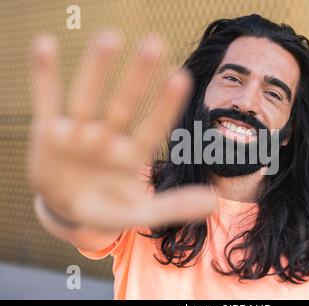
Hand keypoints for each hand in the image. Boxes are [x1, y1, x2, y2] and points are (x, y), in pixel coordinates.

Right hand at [28, 31, 215, 230]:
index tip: (181, 75)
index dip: (165, 105)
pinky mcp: (48, 131)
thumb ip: (173, 207)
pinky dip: (44, 76)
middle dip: (137, 78)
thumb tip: (213, 203)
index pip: (153, 127)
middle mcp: (108, 137)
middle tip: (154, 44)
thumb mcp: (138, 214)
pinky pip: (46, 100)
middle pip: (124, 105)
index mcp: (132, 156)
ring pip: (87, 97)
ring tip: (111, 37)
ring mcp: (78, 133)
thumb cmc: (107, 210)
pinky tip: (46, 46)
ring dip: (96, 69)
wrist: (66, 210)